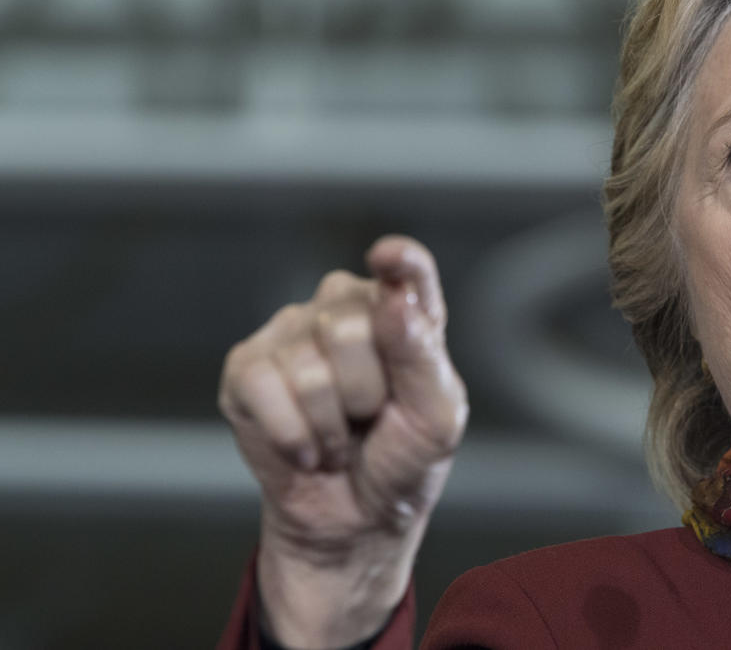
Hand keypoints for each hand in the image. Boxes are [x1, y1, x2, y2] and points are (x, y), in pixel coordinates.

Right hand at [219, 235, 467, 646]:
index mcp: (402, 313)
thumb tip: (393, 299)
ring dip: (330, 425)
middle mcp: (344, 310)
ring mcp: (291, 334)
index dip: (400, 260)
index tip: (389, 258)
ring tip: (339, 436)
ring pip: (309, 368)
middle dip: (366, 393)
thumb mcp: (436, 419)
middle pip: (350, 326)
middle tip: (369, 418)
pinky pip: (263, 387)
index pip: (407, 271)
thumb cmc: (402, 460)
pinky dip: (292, 435)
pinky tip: (305, 446)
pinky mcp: (247, 369)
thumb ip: (422, 357)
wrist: (355, 520)